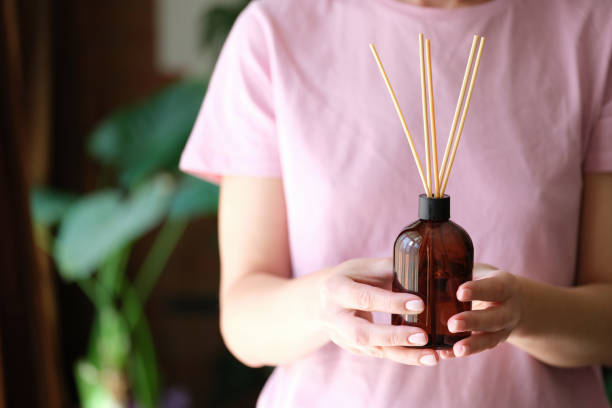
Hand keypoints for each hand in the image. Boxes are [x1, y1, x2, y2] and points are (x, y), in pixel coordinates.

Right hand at [318, 258, 438, 365]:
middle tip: (423, 337)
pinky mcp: (353, 349)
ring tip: (432, 356)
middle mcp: (335, 317)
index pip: (364, 298)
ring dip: (404, 354)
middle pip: (362, 333)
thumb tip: (425, 267)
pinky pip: (380, 355)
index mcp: (336, 289)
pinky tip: (424, 356)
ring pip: (373, 350)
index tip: (419, 304)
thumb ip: (390, 268)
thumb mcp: (364, 267)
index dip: (390, 303)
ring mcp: (342, 337)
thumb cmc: (350, 278)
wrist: (321, 300)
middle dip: (393, 336)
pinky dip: (403, 356)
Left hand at [440, 264, 522, 359]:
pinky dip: (463, 351)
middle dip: (474, 322)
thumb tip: (427, 262)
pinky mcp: (493, 341)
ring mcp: (503, 329)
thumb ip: (460, 269)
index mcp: (505, 286)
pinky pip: (479, 349)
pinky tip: (446, 353)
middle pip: (494, 318)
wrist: (514, 301)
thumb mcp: (479, 271)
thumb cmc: (485, 280)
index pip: (494, 288)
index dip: (478, 290)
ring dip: (472, 344)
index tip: (460, 292)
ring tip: (456, 349)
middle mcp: (509, 310)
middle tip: (453, 323)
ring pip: (490, 338)